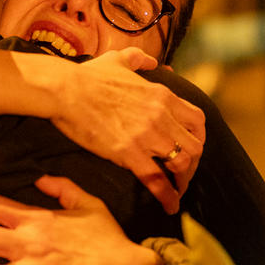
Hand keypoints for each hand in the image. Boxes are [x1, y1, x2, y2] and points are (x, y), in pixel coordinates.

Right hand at [52, 49, 204, 213]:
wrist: (65, 90)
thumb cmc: (88, 76)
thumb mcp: (119, 60)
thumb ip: (140, 60)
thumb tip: (153, 61)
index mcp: (161, 95)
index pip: (197, 120)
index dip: (198, 138)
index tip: (191, 147)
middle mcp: (161, 115)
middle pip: (195, 145)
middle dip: (194, 163)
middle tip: (183, 173)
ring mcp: (147, 135)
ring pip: (182, 163)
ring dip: (182, 180)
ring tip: (176, 191)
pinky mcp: (129, 153)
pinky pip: (157, 179)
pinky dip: (166, 195)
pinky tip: (169, 205)